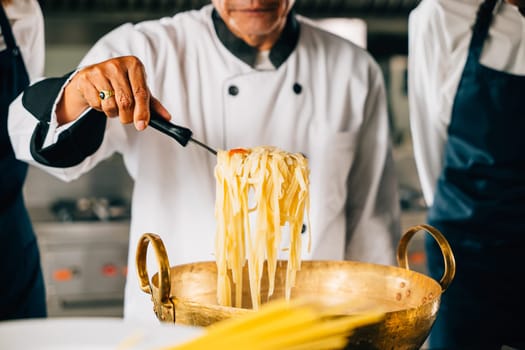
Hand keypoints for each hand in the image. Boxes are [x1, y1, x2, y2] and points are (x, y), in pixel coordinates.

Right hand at [56, 56, 170, 129]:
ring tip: (113, 104)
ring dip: (114, 113)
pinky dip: (101, 108)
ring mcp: (100, 70)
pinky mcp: (86, 78)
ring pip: (111, 105)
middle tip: (127, 117)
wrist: (92, 77)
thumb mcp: (138, 89)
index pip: (140, 93)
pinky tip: (101, 99)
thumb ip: (152, 104)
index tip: (142, 125)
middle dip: (127, 116)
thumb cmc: (120, 83)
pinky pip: (97, 104)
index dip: (142, 112)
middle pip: (126, 102)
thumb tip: (167, 118)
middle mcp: (117, 64)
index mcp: (134, 64)